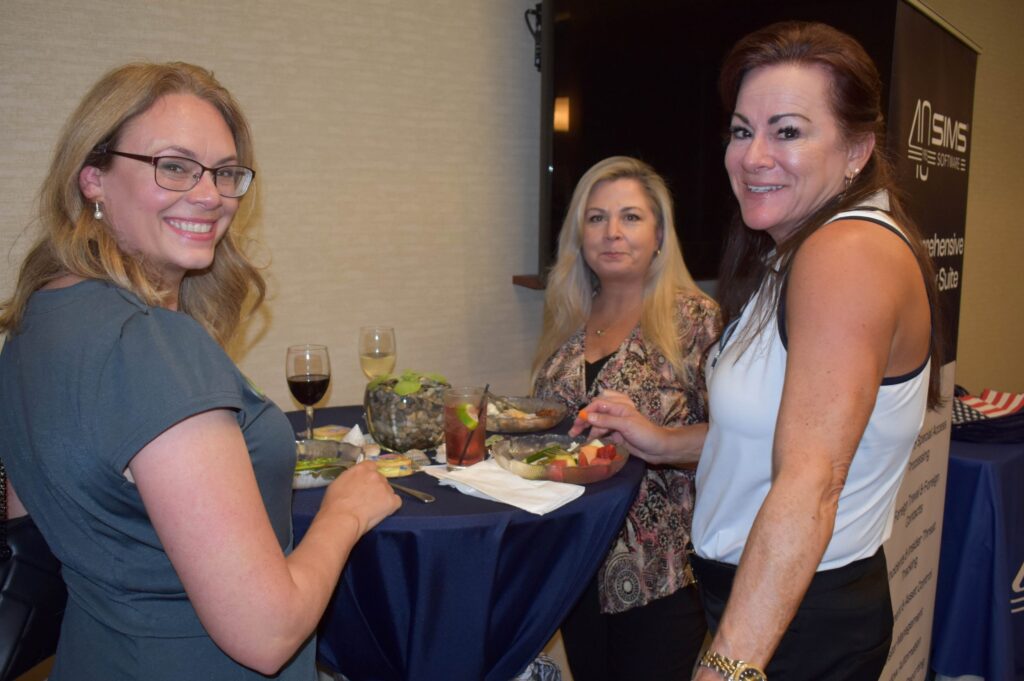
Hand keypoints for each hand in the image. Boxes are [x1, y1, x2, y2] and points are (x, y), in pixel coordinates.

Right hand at [322, 461, 400, 535]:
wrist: (342, 518)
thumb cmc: (334, 503)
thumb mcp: (338, 483)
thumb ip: (351, 478)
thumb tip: (355, 481)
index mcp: (362, 469)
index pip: (371, 466)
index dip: (369, 475)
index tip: (365, 484)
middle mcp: (375, 475)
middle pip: (380, 478)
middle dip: (376, 487)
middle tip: (367, 499)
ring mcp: (385, 487)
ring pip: (388, 490)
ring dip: (383, 497)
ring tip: (372, 508)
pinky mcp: (392, 501)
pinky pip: (396, 502)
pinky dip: (391, 506)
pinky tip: (382, 512)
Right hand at [571, 390, 704, 466]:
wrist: (659, 449)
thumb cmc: (645, 434)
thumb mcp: (625, 426)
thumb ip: (606, 421)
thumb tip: (588, 417)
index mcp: (619, 407)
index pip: (598, 404)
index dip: (587, 412)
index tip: (578, 422)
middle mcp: (616, 414)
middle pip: (596, 413)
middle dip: (584, 421)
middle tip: (573, 432)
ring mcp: (617, 425)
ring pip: (598, 424)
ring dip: (589, 431)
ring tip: (581, 441)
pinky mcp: (617, 435)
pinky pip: (603, 434)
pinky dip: (596, 438)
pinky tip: (590, 444)